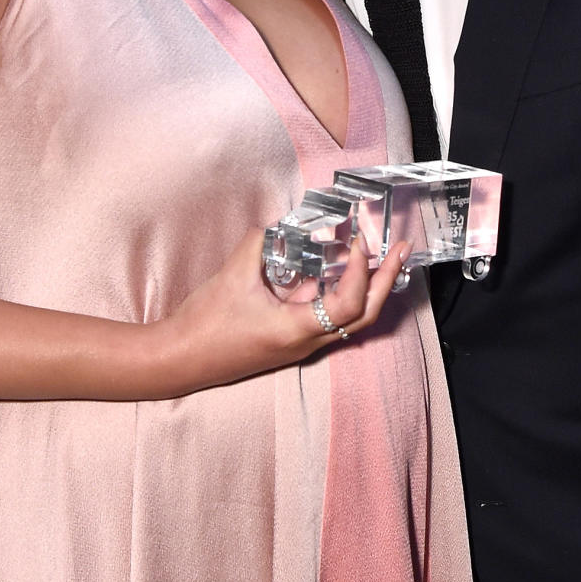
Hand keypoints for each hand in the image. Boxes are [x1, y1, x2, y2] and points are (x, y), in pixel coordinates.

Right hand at [158, 229, 410, 394]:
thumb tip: (277, 222)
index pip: (348, 302)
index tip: (361, 241)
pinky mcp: (290, 339)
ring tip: (378, 255)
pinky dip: (338, 291)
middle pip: (363, 315)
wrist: (179, 359)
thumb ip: (259, 243)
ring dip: (366, 286)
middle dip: (385, 280)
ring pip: (348, 317)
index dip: (361, 271)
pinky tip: (335, 268)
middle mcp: (308, 342)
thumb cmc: (205, 325)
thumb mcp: (232, 275)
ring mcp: (301, 343)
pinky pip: (326, 315)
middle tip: (401, 250)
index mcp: (298, 330)